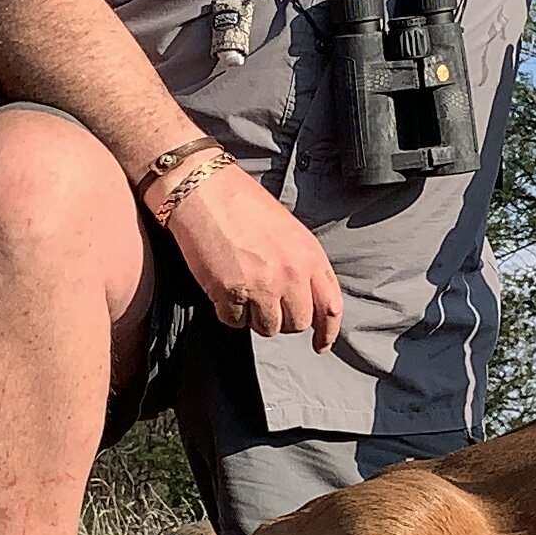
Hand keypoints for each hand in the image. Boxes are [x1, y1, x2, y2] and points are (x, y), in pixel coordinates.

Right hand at [164, 158, 344, 352]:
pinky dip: (228, 311)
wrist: (205, 190)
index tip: (321, 344)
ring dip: (253, 316)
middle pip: (297, 324)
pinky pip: (235, 322)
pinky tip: (222, 286)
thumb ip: (301, 265)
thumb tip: (302, 298)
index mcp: (310, 255)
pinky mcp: (232, 293)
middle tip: (264, 301)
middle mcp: (291, 274)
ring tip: (241, 287)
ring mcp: (262, 286)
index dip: (328, 331)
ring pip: (267, 328)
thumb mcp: (288, 231)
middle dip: (281, 319)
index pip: (330, 305)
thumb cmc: (242, 205)